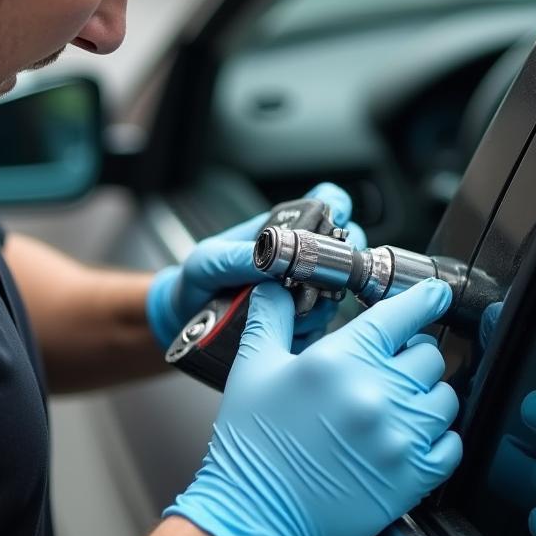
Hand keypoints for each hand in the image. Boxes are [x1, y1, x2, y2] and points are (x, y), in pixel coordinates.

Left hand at [145, 182, 365, 349]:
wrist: (189, 323)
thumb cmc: (198, 281)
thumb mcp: (207, 261)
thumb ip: (237, 257)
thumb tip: (268, 259)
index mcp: (282, 231)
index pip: (326, 205)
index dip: (337, 208)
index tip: (334, 225)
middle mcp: (301, 260)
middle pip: (346, 251)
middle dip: (337, 266)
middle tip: (310, 280)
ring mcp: (306, 292)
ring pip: (337, 294)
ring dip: (317, 304)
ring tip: (285, 311)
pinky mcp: (305, 325)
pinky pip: (324, 327)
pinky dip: (308, 331)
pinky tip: (284, 331)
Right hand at [166, 278, 462, 535]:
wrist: (254, 518)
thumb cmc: (251, 448)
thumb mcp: (253, 368)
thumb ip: (274, 316)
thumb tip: (278, 284)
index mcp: (341, 359)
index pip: (404, 313)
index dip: (425, 299)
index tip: (434, 295)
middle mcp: (377, 394)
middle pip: (431, 355)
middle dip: (413, 356)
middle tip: (389, 369)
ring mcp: (399, 437)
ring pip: (446, 398)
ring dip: (427, 396)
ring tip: (397, 406)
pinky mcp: (413, 478)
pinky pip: (452, 444)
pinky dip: (438, 438)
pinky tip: (409, 439)